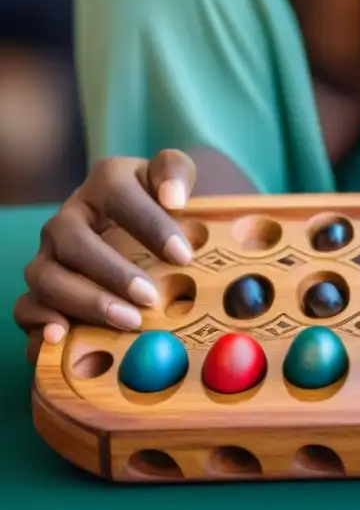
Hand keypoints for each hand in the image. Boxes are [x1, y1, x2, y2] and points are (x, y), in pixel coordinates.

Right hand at [14, 150, 196, 363]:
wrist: (143, 221)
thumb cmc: (160, 201)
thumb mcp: (172, 177)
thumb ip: (175, 172)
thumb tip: (173, 197)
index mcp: (104, 183)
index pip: (117, 195)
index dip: (150, 225)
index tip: (183, 256)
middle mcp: (69, 216)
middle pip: (73, 241)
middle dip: (113, 272)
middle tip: (151, 297)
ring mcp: (50, 253)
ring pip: (48, 277)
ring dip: (87, 302)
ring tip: (129, 320)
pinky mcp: (42, 288)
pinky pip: (26, 307)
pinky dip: (41, 323)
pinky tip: (64, 337)